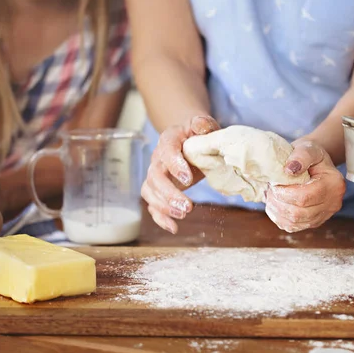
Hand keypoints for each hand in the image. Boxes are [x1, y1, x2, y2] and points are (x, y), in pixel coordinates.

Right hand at [142, 115, 219, 233]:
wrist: (189, 138)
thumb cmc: (199, 133)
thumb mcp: (204, 125)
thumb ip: (203, 124)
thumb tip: (201, 126)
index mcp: (169, 140)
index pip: (167, 151)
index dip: (175, 165)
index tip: (189, 180)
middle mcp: (158, 158)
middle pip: (155, 176)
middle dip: (169, 194)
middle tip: (188, 207)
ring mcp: (156, 174)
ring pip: (150, 191)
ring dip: (164, 206)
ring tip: (184, 214)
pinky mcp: (158, 190)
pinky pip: (153, 205)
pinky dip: (160, 218)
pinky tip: (174, 228)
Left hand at [265, 140, 345, 232]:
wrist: (314, 164)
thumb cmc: (310, 155)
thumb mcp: (308, 147)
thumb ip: (300, 155)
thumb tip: (289, 170)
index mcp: (334, 184)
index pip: (305, 197)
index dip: (284, 193)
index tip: (274, 183)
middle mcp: (333, 203)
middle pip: (299, 213)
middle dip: (279, 203)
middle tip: (270, 190)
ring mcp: (324, 215)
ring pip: (295, 222)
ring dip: (277, 211)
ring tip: (271, 197)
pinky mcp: (314, 222)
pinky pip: (293, 227)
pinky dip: (279, 218)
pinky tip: (275, 205)